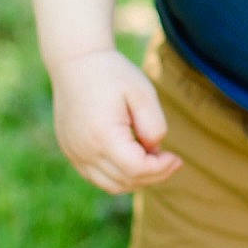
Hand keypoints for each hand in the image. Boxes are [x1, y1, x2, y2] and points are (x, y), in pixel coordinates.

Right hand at [49, 49, 182, 193]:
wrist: (75, 63)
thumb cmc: (112, 74)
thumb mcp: (143, 93)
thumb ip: (154, 125)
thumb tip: (154, 151)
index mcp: (102, 136)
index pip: (136, 169)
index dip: (161, 169)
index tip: (177, 158)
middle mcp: (84, 150)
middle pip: (125, 181)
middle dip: (153, 176)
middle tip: (171, 161)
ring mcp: (74, 153)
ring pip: (111, 184)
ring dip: (136, 179)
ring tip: (154, 161)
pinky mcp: (71, 151)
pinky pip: (97, 176)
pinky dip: (118, 175)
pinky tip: (134, 158)